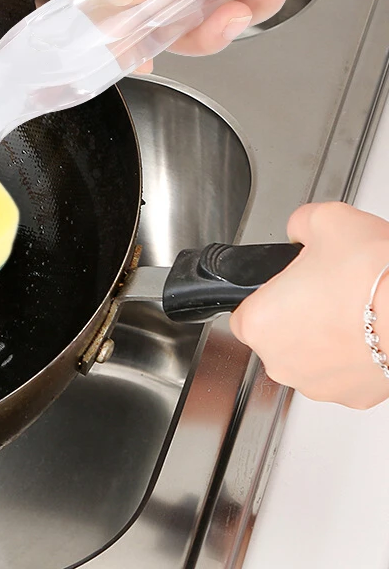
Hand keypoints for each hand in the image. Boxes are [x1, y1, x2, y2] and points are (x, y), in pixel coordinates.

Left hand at [229, 202, 388, 408]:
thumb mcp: (323, 220)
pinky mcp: (353, 397)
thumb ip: (297, 225)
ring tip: (349, 309)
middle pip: (276, 335)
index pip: (244, 310)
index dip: (268, 293)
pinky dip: (351, 356)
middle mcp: (281, 361)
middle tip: (323, 291)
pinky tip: (366, 331)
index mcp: (259, 322)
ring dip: (323, 338)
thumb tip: (299, 229)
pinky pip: (342, 373)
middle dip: (296, 315)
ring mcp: (318, 384)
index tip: (288, 285)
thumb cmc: (372, 275)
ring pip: (309, 358)